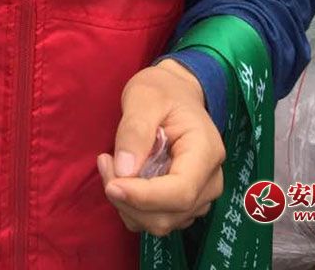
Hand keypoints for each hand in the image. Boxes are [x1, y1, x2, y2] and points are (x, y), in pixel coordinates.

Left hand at [97, 58, 224, 236]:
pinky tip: (121, 177)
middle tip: (104, 162)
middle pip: (168, 214)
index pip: (180, 191)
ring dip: (127, 204)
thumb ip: (135, 131)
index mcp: (206, 151)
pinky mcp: (184, 204)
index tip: (112, 184)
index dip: (144, 197)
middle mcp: (210, 181)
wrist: (176, 93)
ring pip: (159, 223)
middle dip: (128, 199)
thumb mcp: (144, 97)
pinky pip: (154, 219)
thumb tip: (125, 171)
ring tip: (110, 164)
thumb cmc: (162, 91)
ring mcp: (199, 196)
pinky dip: (132, 206)